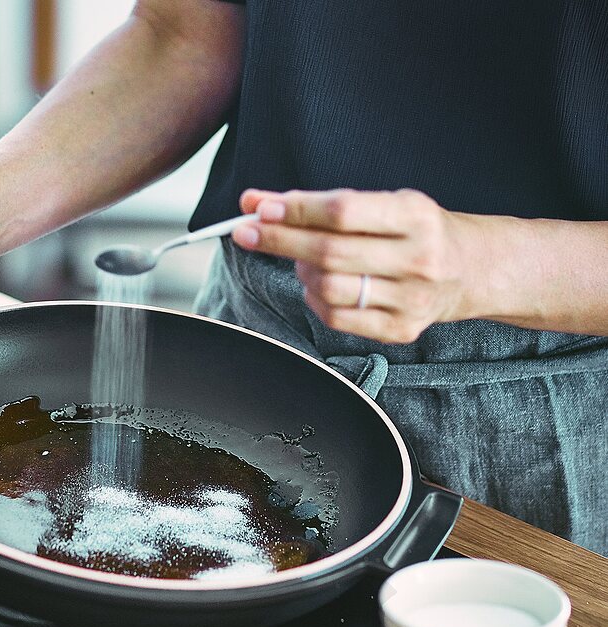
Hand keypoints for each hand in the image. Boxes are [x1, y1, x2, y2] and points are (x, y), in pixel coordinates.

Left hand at [232, 188, 483, 342]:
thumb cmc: (417, 231)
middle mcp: (417, 258)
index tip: (259, 207)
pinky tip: (316, 286)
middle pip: (329, 253)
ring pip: (330, 288)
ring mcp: (411, 299)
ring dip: (300, 272)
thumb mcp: (385, 204)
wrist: (472, 270)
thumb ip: (325, 204)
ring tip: (301, 260)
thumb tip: (257, 203)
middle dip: (279, 241)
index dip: (295, 210)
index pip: (343, 213)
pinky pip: (339, 319)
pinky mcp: (402, 330)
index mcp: (415, 215)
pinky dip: (315, 300)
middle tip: (246, 232)